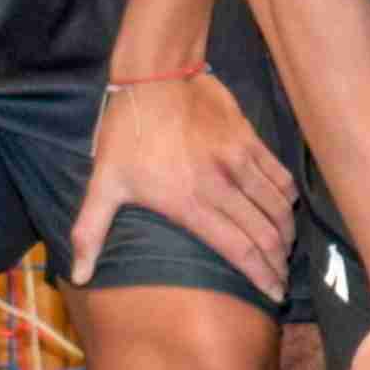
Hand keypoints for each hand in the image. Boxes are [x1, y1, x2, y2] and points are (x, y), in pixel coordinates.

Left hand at [64, 65, 295, 301]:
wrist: (154, 76)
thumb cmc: (126, 133)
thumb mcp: (103, 183)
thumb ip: (91, 232)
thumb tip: (81, 274)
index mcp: (188, 203)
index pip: (238, 249)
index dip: (261, 275)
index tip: (273, 294)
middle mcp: (219, 185)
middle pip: (265, 234)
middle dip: (278, 263)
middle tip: (282, 279)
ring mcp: (238, 160)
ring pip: (278, 207)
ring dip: (287, 233)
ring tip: (285, 249)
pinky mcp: (250, 140)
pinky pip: (280, 177)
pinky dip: (288, 199)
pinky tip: (286, 210)